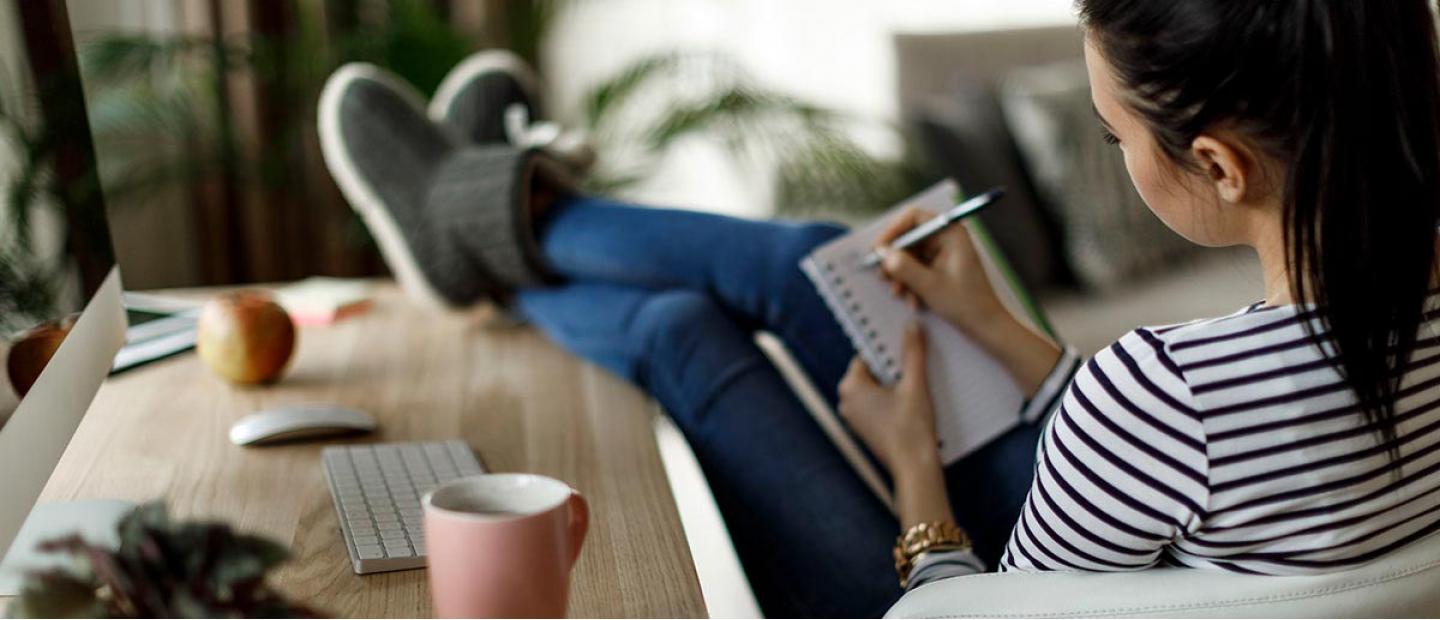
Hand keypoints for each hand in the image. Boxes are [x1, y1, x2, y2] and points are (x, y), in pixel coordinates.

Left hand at [837, 323, 939, 474]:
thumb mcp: (915, 384)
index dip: (888, 351)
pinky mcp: (864, 428)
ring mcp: (853, 417)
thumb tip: (912, 326)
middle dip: (892, 369)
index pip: (868, 355)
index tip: (904, 348)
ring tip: (913, 388)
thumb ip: (913, 352)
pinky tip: (909, 404)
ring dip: (893, 385)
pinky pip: (876, 405)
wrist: (914, 467)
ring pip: (874, 389)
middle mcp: (846, 400)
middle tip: (912, 370)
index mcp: (850, 386)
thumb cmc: (911, 428)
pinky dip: (890, 401)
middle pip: (871, 372)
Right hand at [874, 208, 1006, 336]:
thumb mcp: (929, 285)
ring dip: (901, 276)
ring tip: (899, 294)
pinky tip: (912, 301)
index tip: (878, 250)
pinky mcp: (941, 267)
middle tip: (882, 276)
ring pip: (910, 256)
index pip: (913, 218)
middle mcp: (947, 238)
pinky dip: (910, 283)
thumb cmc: (965, 303)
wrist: (985, 325)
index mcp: (950, 233)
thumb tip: (882, 253)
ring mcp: (944, 253)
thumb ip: (903, 266)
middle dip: (895, 259)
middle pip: (909, 238)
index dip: (892, 231)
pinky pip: (917, 268)